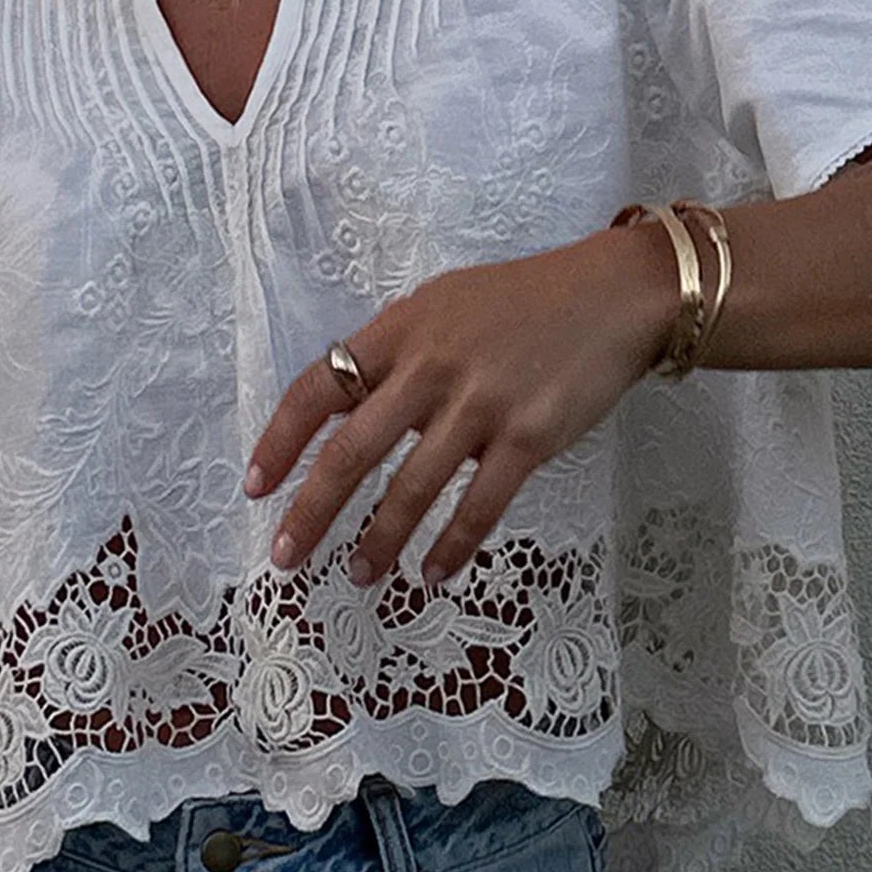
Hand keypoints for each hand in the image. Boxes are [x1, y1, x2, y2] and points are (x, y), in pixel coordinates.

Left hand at [243, 224, 678, 590]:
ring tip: (359, 576)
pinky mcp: (529, 436)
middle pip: (353, 450)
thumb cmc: (526, 302)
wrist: (615, 296)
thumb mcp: (446, 306)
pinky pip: (480, 506)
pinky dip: (452, 547)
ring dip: (379, 541)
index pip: (319, 389)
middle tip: (286, 557)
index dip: (281, 441)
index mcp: (403, 330)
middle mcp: (433, 366)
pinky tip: (433, 575)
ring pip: (413, 488)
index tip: (256, 487)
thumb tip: (350, 411)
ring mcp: (481, 403)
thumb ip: (398, 354)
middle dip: (312, 511)